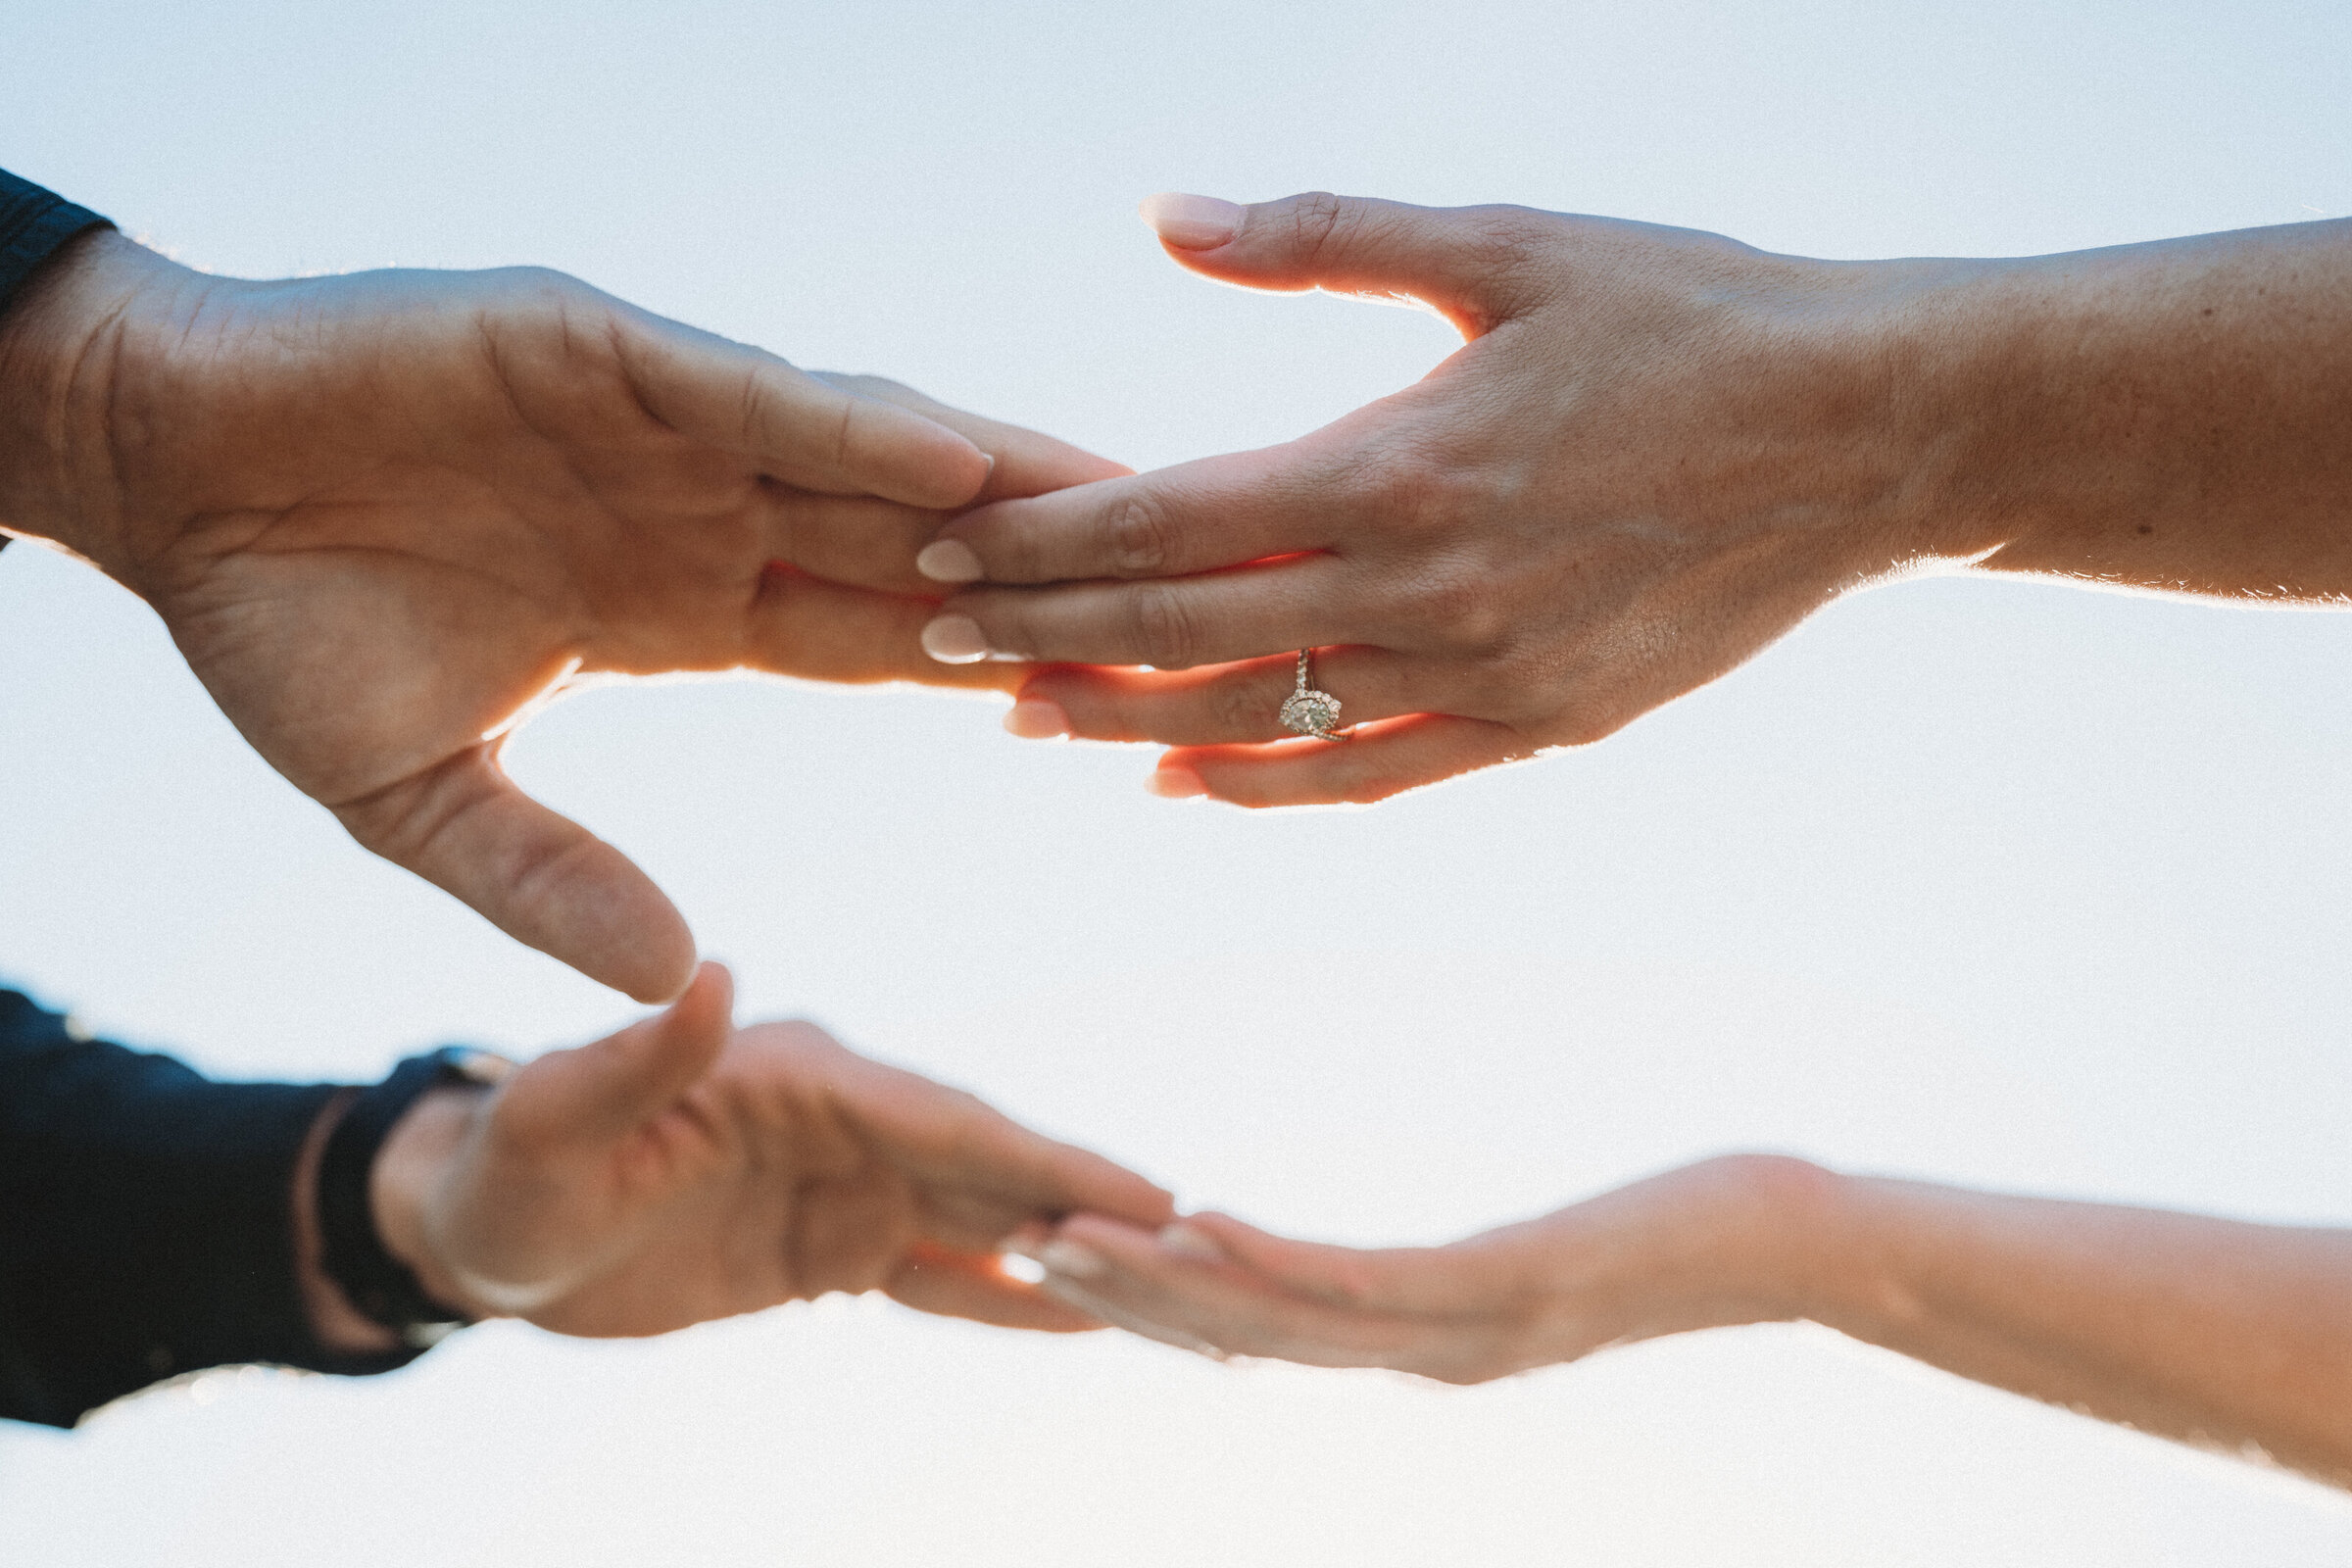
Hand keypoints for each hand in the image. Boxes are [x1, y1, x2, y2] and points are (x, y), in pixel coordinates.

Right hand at [0, 231, 1124, 998]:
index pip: (880, 647)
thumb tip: (680, 974)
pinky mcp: (600, 351)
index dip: (995, 674)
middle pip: (918, 551)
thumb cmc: (278, 622)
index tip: (1112, 711)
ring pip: (870, 462)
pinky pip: (756, 395)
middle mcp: (706, 511)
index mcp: (689, 609)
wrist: (157, 477)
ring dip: (996, 495)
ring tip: (1134, 524)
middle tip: (1185, 614)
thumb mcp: (424, 796)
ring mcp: (664, 427)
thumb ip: (550, 882)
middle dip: (1044, 585)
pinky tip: (967, 460)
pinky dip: (855, 428)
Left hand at [369, 962, 1173, 1336]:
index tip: (1144, 1192)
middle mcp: (840, 1116)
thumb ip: (636, 1060)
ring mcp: (845, 1181)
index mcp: (794, 1072)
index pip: (939, 1118)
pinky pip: (940, 1276)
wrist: (478, 1231)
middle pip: (987, 1167)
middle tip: (1208, 1249)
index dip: (1043, 1159)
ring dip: (1072, 1253)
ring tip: (1179, 1290)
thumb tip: (716, 975)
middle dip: (1092, 1206)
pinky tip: (1088, 1323)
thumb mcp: (549, 1128)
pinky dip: (1012, 1299)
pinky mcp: (832, 1243)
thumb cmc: (500, 1174)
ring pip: (983, 1221)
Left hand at [912, 191, 1979, 805]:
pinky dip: (1268, 788)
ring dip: (1133, 721)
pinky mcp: (1545, 724)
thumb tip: (1162, 217)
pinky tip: (1187, 785)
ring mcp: (1485, 674)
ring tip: (1033, 720)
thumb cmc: (1691, 315)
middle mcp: (1423, 590)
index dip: (1040, 541)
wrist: (1872, 434)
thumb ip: (1321, 236)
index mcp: (1396, 462)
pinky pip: (1373, 777)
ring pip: (1261, 720)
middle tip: (938, 640)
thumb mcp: (1508, 242)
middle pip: (1186, 632)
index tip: (942, 548)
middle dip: (1048, 634)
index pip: (1165, 520)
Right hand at [1017, 1155, 1832, 1380]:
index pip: (1265, 1328)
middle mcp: (1431, 1351)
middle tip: (1013, 1255)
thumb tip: (1447, 1266)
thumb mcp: (1559, 1254)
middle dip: (1125, 1297)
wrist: (1800, 1250)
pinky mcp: (1504, 1289)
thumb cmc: (1686, 1233)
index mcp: (1431, 1339)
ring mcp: (1463, 1330)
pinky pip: (1361, 1282)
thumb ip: (1482, 1269)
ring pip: (1280, 1316)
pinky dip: (1265, 1259)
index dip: (1158, 1305)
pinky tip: (1192, 1224)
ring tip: (1061, 1245)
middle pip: (1246, 1331)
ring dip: (1162, 1283)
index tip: (1065, 1262)